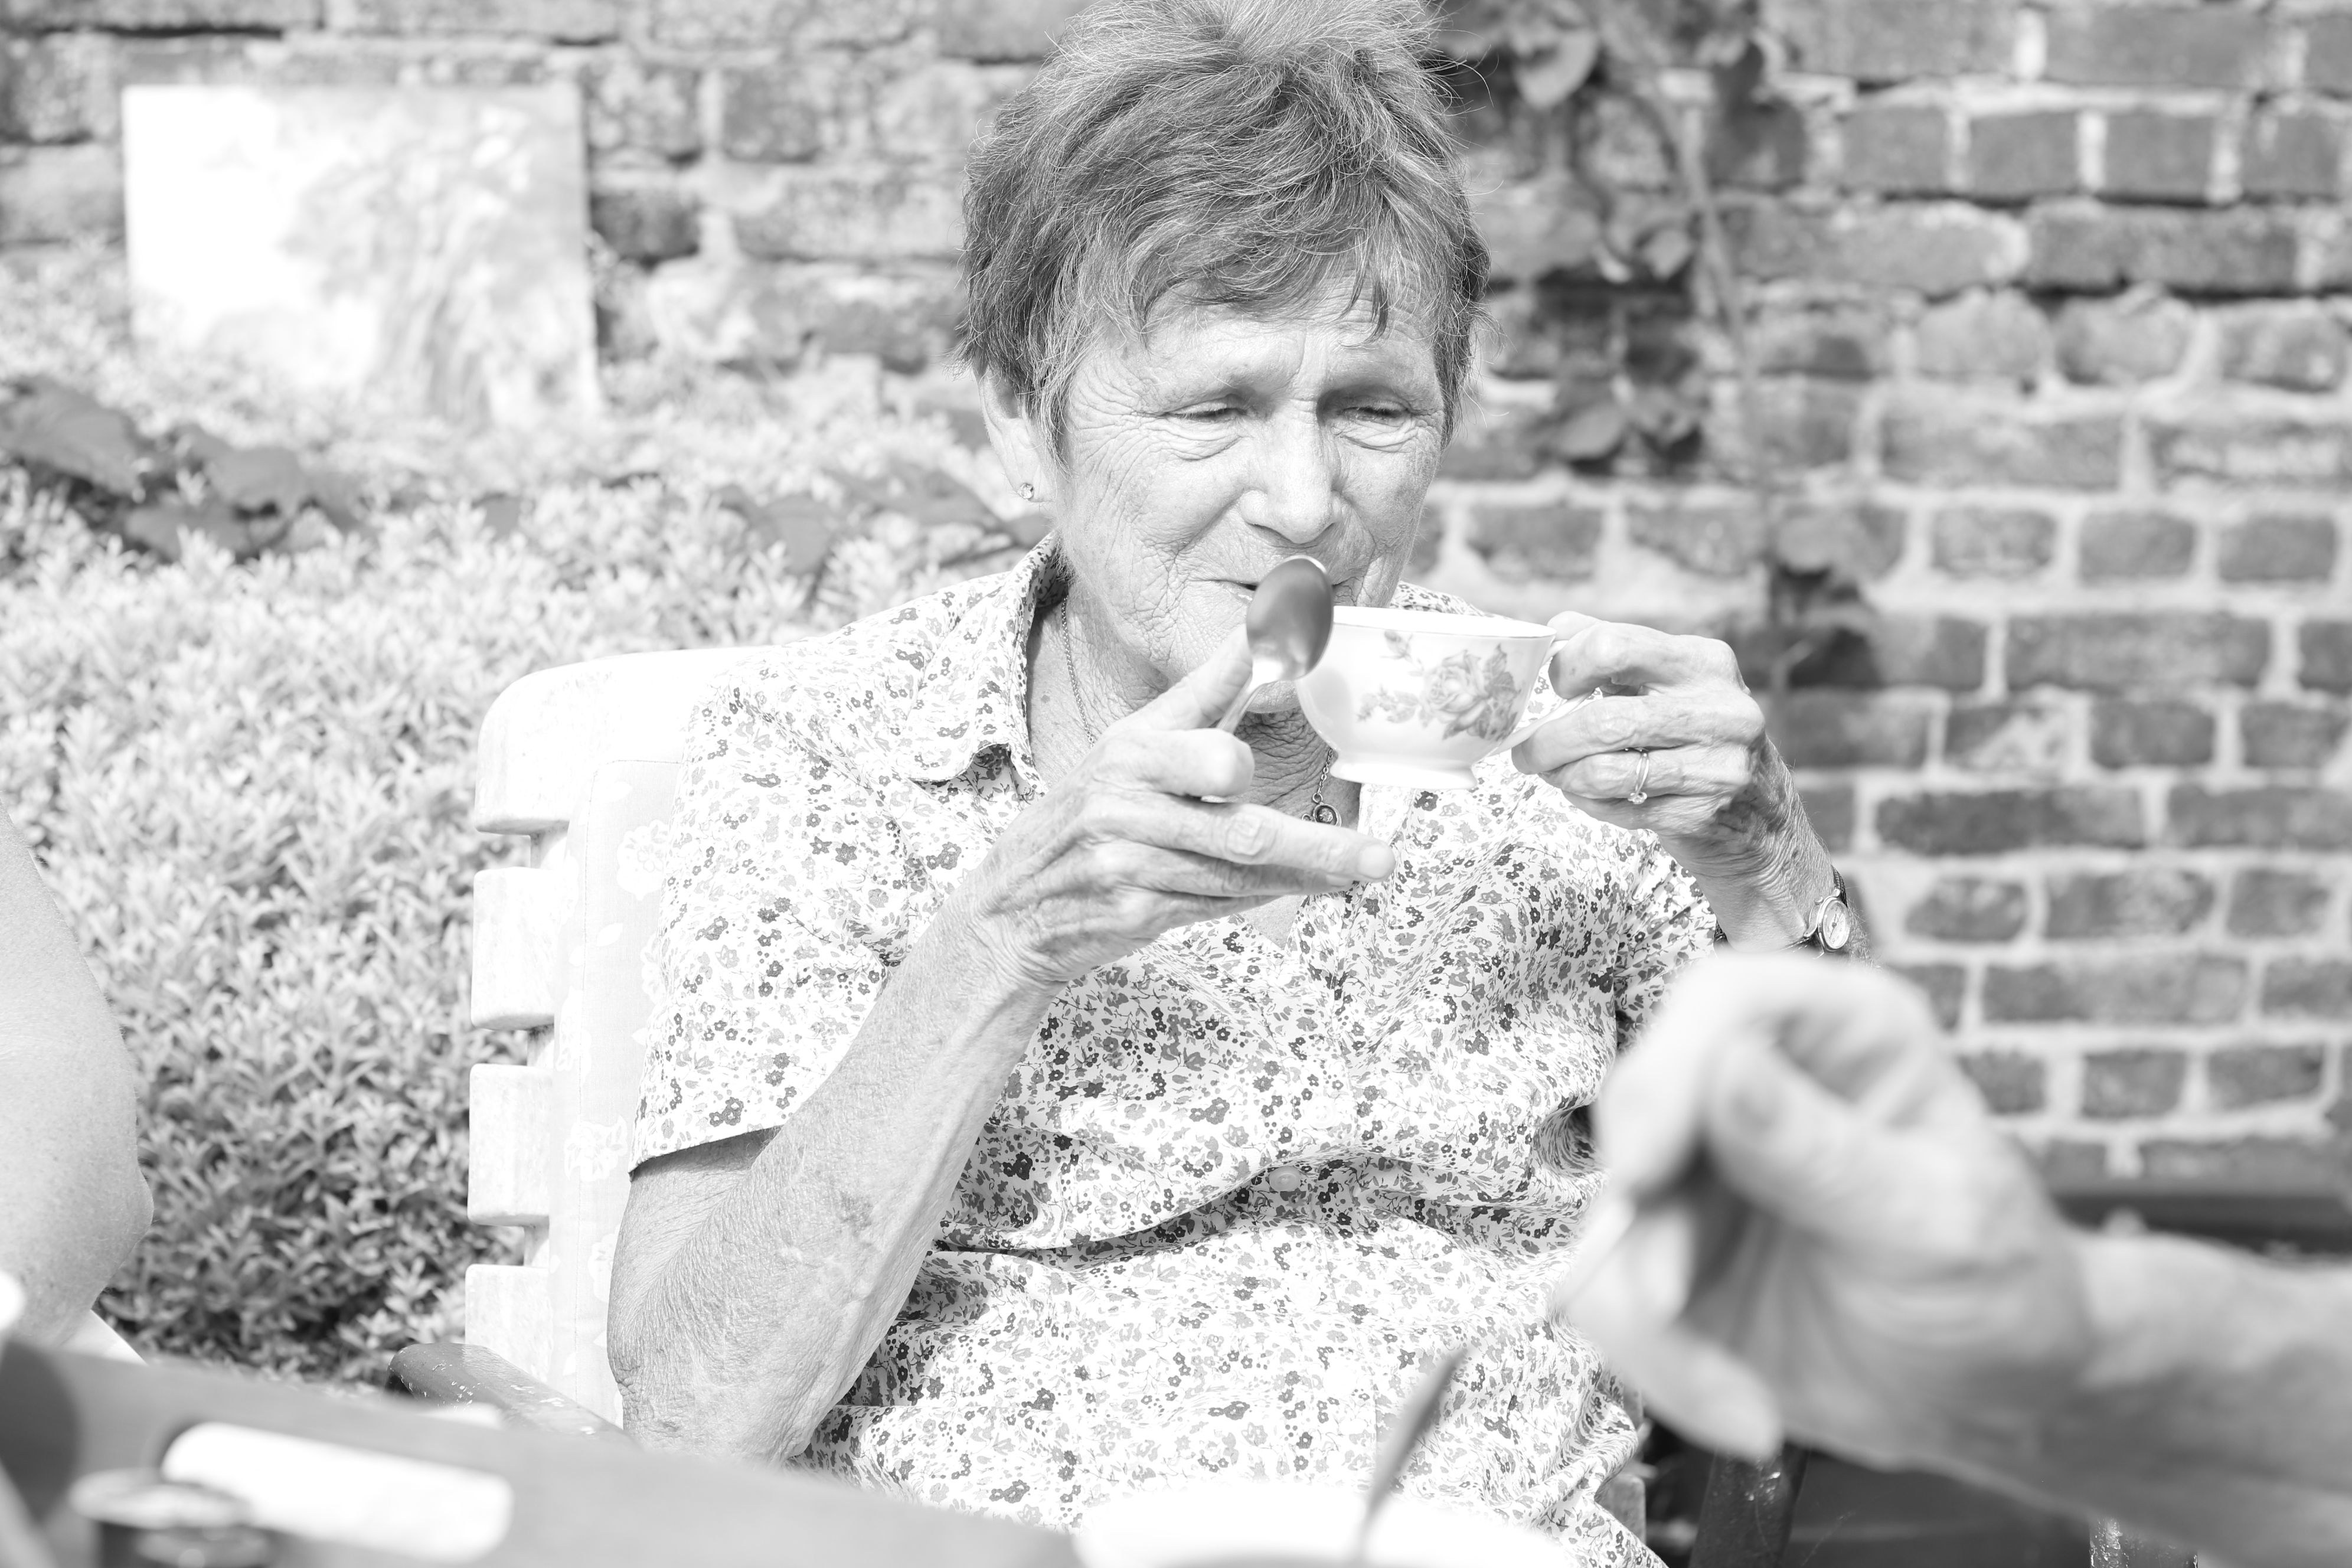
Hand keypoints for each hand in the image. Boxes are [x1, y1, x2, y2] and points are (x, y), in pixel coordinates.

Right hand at [960, 629, 1394, 992]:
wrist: (1015, 907)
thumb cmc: (1092, 814)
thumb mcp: (1134, 744)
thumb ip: (1205, 693)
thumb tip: (1264, 628)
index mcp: (1131, 747)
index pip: (1204, 711)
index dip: (1252, 675)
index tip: (1304, 646)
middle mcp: (1126, 799)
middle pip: (1234, 810)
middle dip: (1307, 832)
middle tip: (1377, 847)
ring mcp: (1129, 858)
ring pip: (1240, 864)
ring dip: (1314, 868)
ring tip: (1374, 865)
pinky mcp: (1135, 909)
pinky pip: (1222, 901)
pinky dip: (1278, 893)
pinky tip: (1323, 885)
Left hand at [1510, 612, 1818, 911]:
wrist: (1759, 812)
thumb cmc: (1693, 733)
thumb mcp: (1670, 681)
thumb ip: (1615, 649)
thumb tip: (1551, 634)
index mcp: (1704, 661)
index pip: (1613, 645)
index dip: (1567, 667)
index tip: (1557, 687)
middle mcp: (1721, 709)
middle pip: (1603, 720)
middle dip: (1549, 740)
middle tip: (1526, 751)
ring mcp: (1719, 765)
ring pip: (1606, 771)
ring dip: (1563, 775)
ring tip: (1554, 773)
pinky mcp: (1705, 813)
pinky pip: (1620, 808)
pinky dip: (1589, 803)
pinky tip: (1587, 794)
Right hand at [1555, 956, 2093, 1471]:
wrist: (1996, 1398)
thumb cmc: (2001, 1286)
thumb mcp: (1932, 1222)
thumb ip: (1822, 1153)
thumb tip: (1727, 1071)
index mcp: (1839, 1036)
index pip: (1721, 1004)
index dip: (1666, 1070)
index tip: (1642, 1165)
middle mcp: (1754, 1088)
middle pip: (1640, 1112)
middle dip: (1645, 1225)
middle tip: (1668, 1305)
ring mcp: (1702, 1175)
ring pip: (1611, 1225)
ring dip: (1653, 1328)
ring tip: (1742, 1408)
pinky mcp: (1671, 1256)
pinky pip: (1615, 1304)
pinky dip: (1666, 1371)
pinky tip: (1745, 1415)